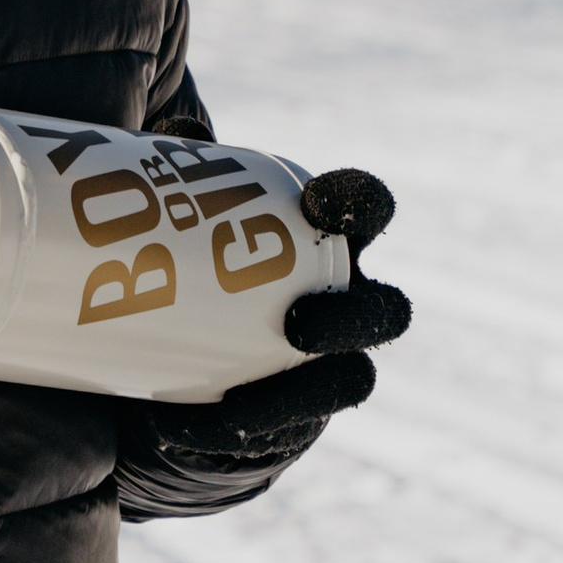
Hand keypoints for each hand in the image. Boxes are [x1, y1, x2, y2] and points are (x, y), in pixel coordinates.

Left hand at [114, 163, 408, 516]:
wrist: (179, 366)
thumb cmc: (194, 266)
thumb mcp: (186, 220)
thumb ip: (184, 173)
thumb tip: (178, 133)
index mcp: (326, 245)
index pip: (367, 214)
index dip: (360, 204)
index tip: (319, 202)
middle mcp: (343, 308)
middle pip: (384, 313)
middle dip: (352, 319)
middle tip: (299, 323)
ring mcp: (326, 369)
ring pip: (353, 380)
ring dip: (315, 387)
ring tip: (247, 403)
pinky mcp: (293, 421)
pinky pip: (285, 430)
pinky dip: (240, 426)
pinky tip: (183, 425)